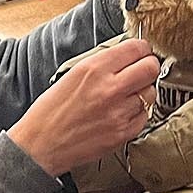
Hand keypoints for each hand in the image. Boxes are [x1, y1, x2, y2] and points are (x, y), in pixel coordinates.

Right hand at [7, 39, 159, 175]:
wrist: (41, 145)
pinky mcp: (123, 133)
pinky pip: (144, 115)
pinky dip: (137, 112)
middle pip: (151, 68)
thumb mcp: (72, 73)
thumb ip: (102, 63)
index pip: (136, 48)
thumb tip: (127, 55)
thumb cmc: (51, 111)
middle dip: (149, 66)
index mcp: (94, 69)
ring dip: (143, 91)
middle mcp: (109, 89)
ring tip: (127, 94)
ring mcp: (119, 113)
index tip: (142, 51)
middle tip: (143, 69)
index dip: (142, 48)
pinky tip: (122, 112)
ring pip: (150, 93)